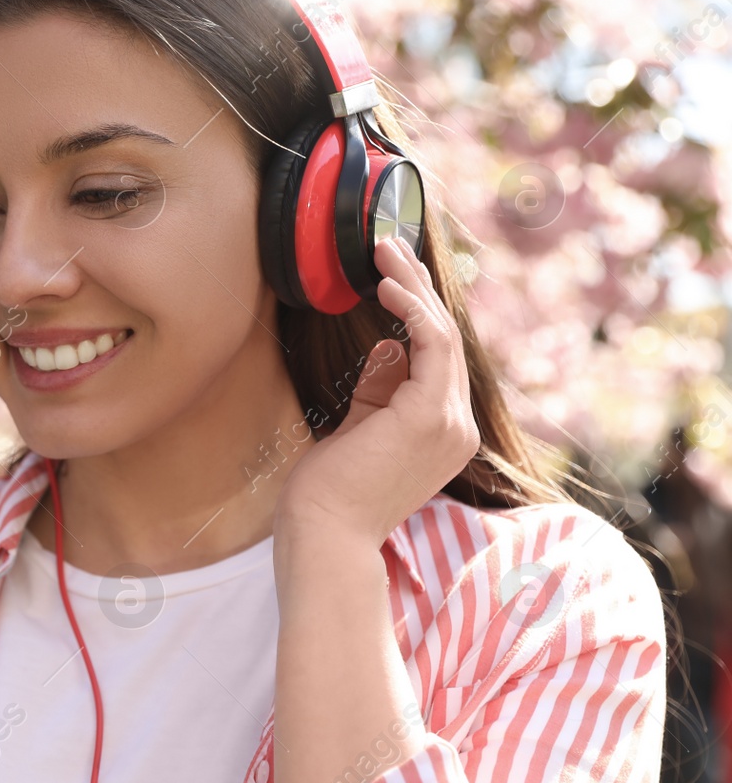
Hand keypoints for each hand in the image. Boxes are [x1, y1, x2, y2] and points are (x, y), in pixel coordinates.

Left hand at [275, 236, 479, 547]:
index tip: (391, 276)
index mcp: (443, 432)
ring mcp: (450, 423)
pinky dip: (413, 310)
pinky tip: (388, 287)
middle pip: (445, 340)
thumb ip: (379, 389)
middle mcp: (458, 428)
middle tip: (388, 247)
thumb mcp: (358, 427)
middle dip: (417, 288)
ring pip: (442, 335)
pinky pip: (432, 345)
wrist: (323, 534)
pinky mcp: (431, 416)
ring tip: (384, 251)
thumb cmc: (330, 491)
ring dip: (413, 287)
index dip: (418, 311)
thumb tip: (388, 347)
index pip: (438, 359)